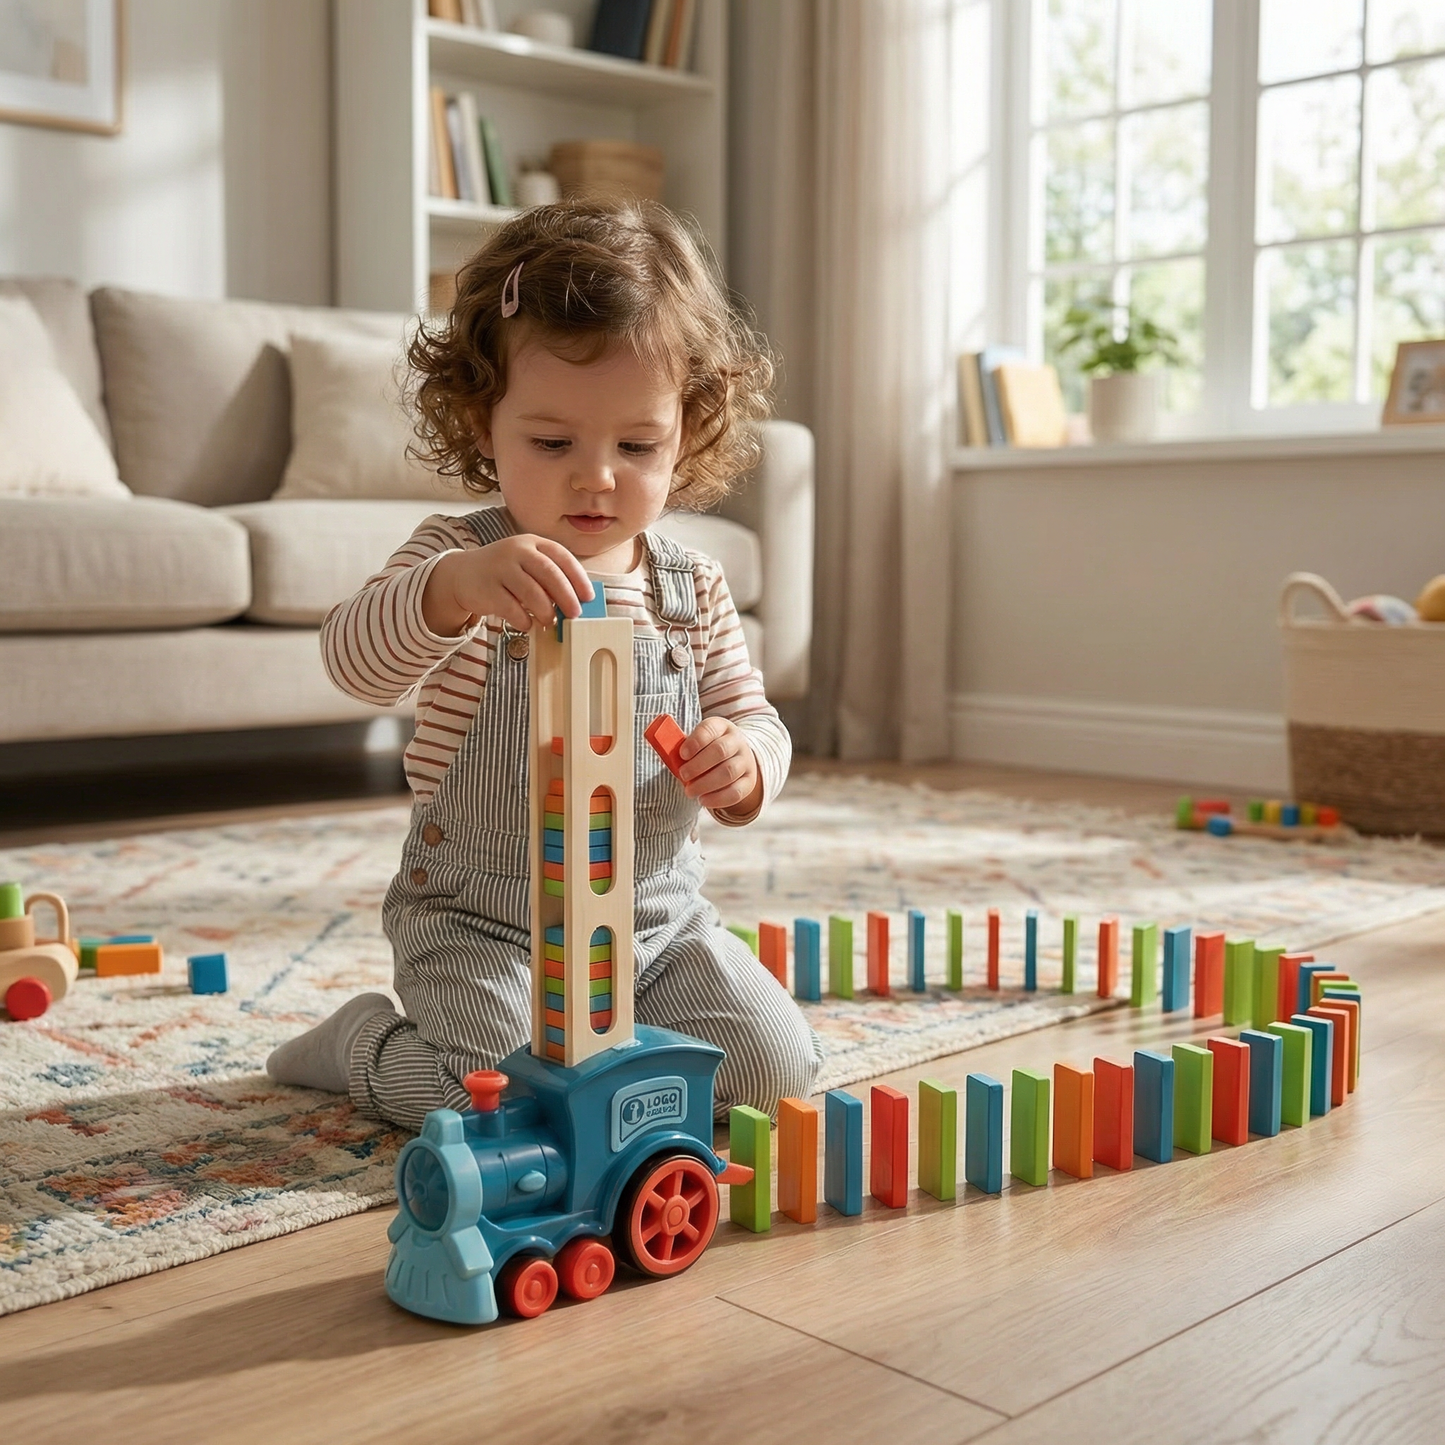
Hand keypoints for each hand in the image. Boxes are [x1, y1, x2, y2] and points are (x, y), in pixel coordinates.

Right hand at [422, 535, 592, 635]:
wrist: (463, 574)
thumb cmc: (504, 573)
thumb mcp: (526, 565)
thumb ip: (549, 578)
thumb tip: (577, 602)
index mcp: (532, 543)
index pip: (562, 556)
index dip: (578, 577)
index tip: (588, 597)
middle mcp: (516, 550)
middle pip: (549, 572)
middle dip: (566, 596)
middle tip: (574, 614)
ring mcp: (500, 567)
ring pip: (530, 591)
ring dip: (545, 610)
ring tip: (551, 622)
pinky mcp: (486, 587)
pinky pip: (510, 607)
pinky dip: (523, 619)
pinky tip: (528, 624)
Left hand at [676, 717, 762, 815]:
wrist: (735, 757)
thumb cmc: (707, 750)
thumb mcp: (698, 742)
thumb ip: (685, 749)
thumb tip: (669, 758)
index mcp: (721, 727)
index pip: (709, 729)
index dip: (695, 742)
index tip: (682, 754)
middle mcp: (736, 741)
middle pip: (720, 751)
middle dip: (699, 765)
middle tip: (683, 775)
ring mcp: (745, 761)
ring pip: (729, 772)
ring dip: (706, 784)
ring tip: (690, 791)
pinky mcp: (749, 780)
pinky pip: (737, 791)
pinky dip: (718, 798)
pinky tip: (703, 800)